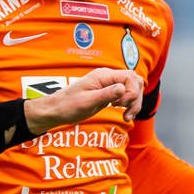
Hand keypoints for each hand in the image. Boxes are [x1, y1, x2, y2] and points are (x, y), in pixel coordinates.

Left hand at [23, 68, 143, 134]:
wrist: (57, 110)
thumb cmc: (68, 106)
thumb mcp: (87, 102)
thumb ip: (106, 94)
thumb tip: (123, 88)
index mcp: (103, 76)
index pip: (130, 77)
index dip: (132, 92)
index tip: (121, 105)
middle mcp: (108, 77)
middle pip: (135, 81)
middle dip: (136, 98)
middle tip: (127, 114)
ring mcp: (109, 84)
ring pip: (133, 88)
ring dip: (134, 103)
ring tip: (127, 117)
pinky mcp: (108, 92)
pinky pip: (126, 94)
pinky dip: (129, 104)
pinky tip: (124, 114)